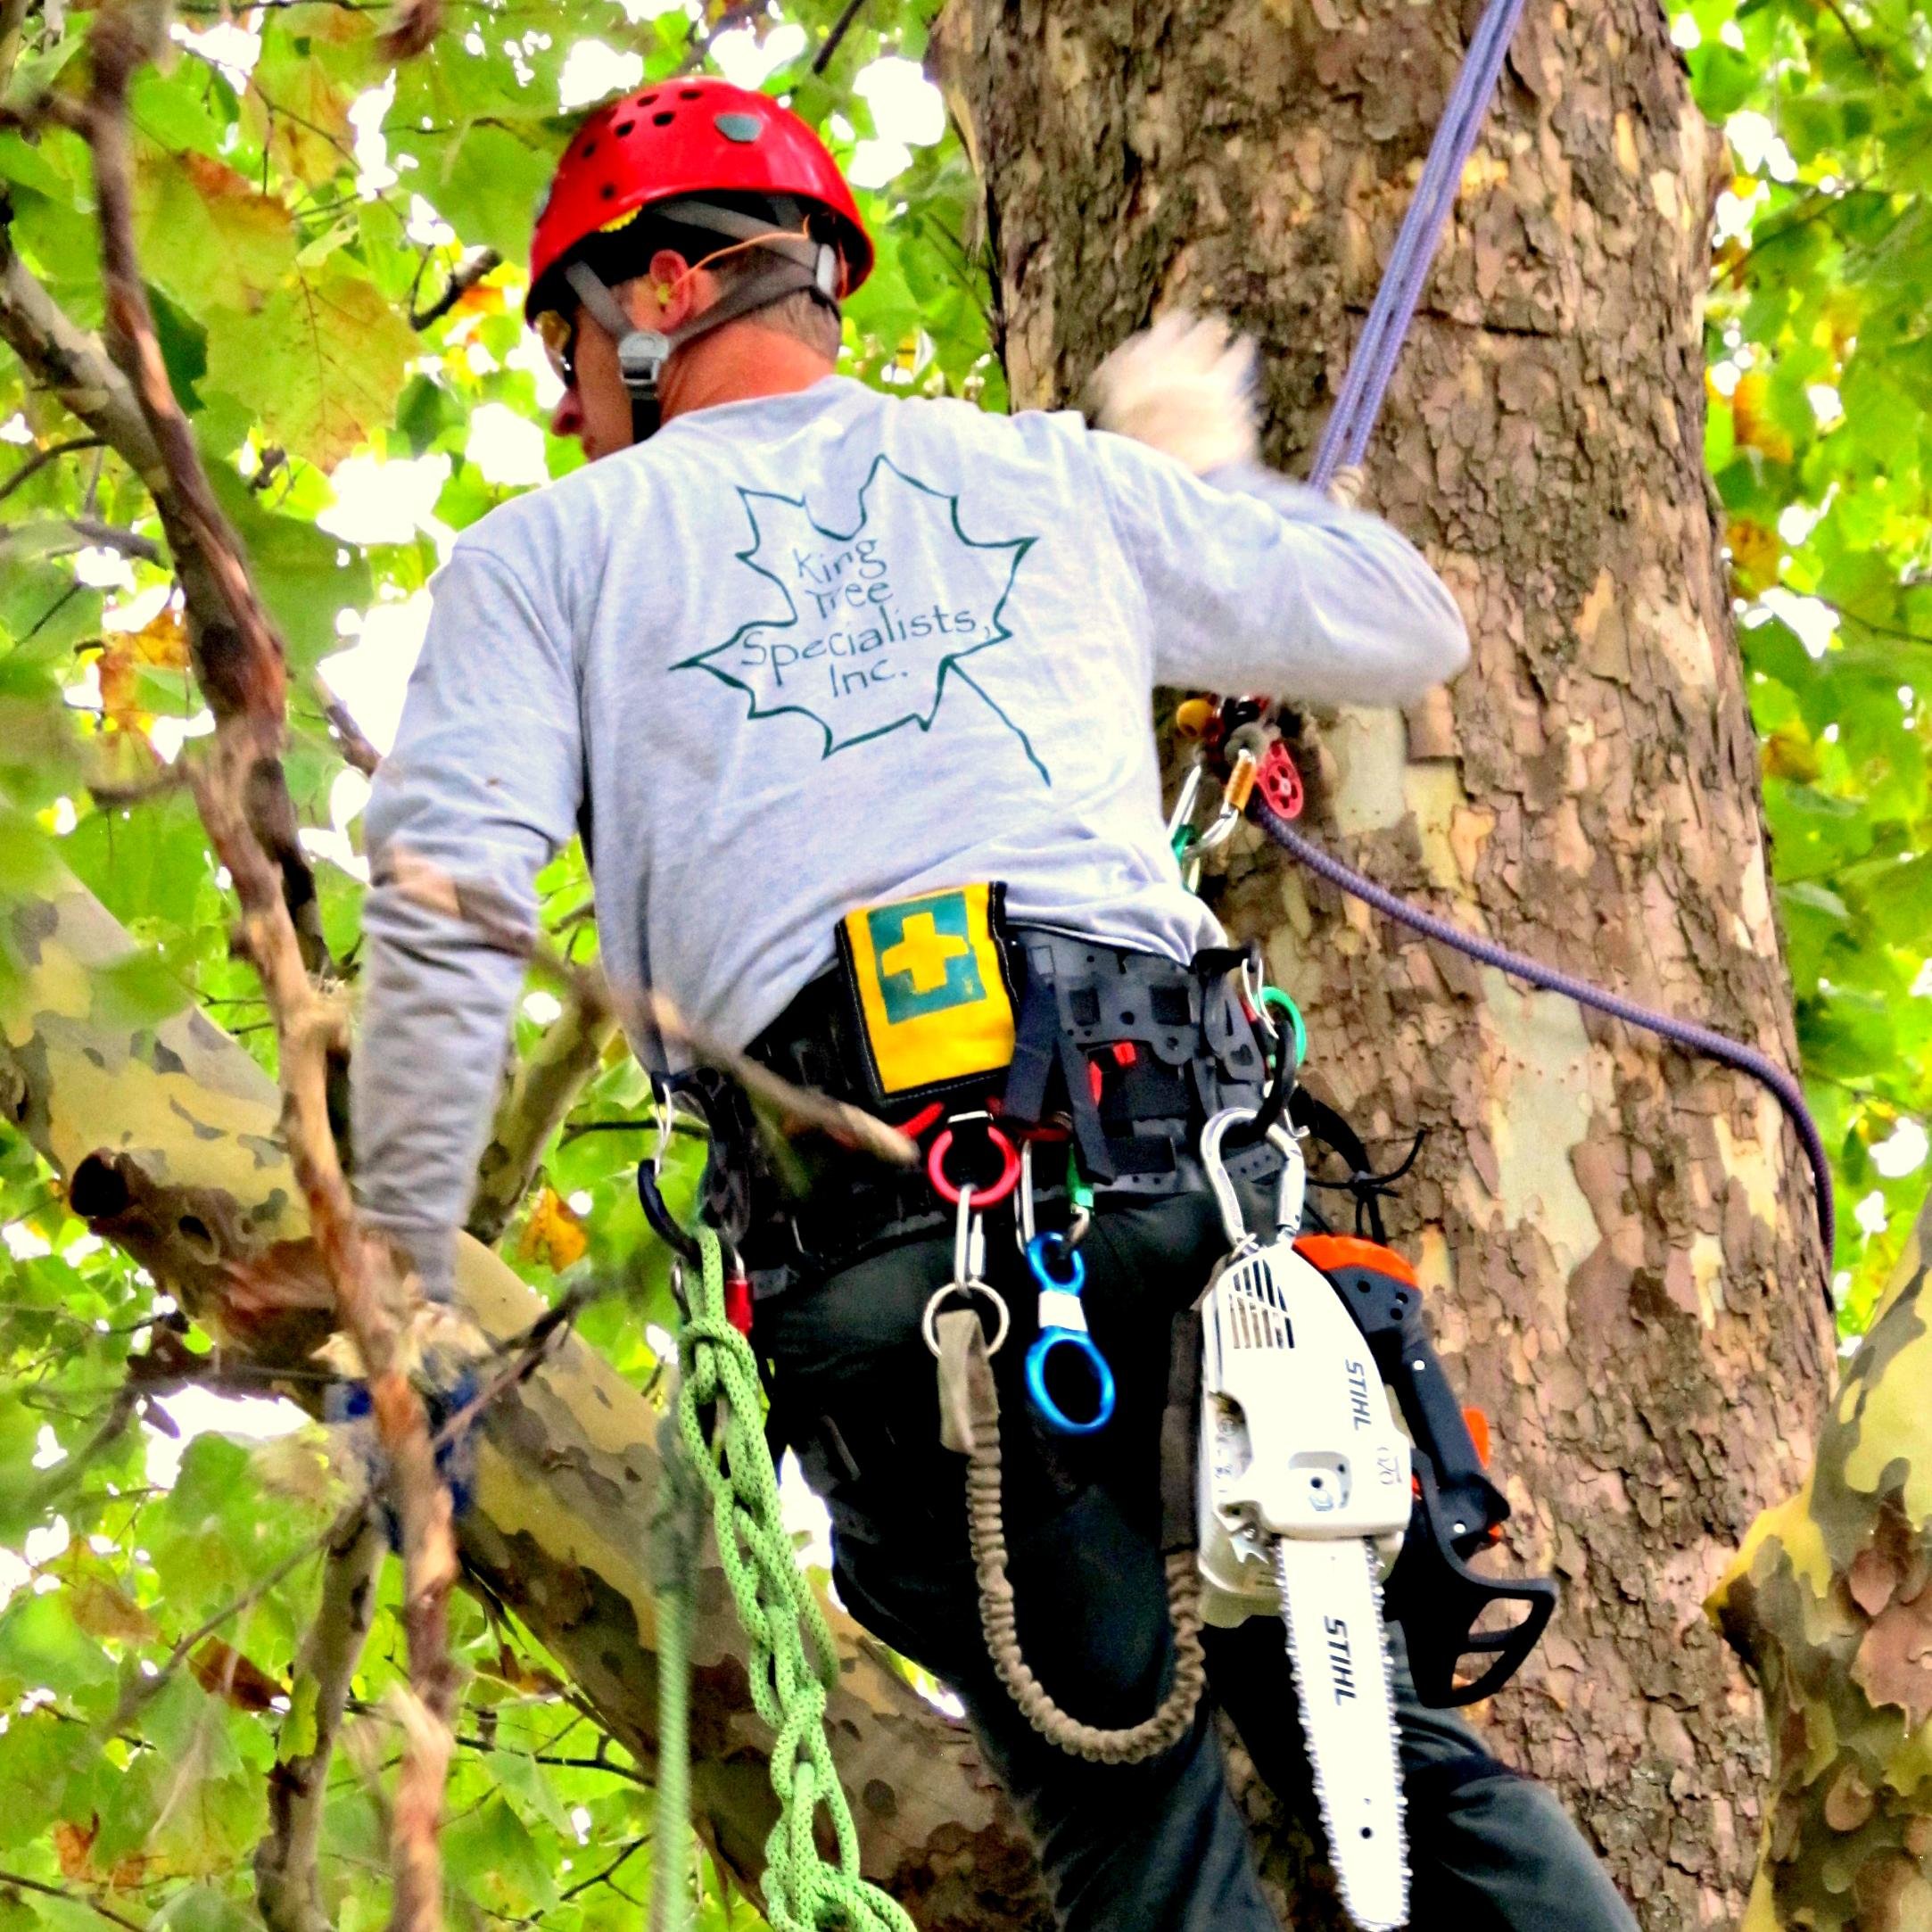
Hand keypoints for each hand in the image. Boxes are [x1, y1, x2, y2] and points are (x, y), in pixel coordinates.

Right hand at [1086, 311, 1257, 474]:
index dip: (1143, 347)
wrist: (1189, 501)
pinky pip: (1234, 356)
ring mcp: (1185, 381)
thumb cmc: (1158, 480)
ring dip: (1210, 332)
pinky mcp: (1218, 389)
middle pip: (1165, 334)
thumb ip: (1131, 417)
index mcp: (1123, 395)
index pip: (1131, 353)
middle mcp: (1150, 381)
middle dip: (1177, 328)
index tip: (1150, 344)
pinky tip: (1243, 346)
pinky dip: (1240, 351)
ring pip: (1202, 337)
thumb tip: (1135, 398)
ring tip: (1219, 330)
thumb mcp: (1130, 449)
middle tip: (1187, 324)